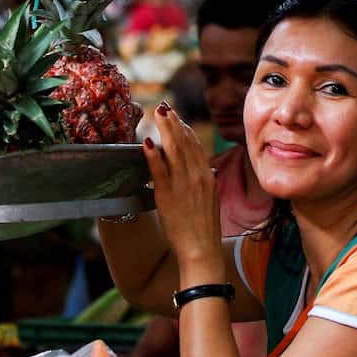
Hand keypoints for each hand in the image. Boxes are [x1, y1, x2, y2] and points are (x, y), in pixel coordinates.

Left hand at [144, 103, 223, 277]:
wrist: (202, 250)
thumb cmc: (204, 229)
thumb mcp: (210, 200)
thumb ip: (204, 182)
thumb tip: (202, 170)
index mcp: (207, 177)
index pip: (195, 146)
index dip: (185, 129)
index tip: (176, 118)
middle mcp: (197, 176)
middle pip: (184, 142)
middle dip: (173, 122)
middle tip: (163, 107)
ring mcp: (183, 184)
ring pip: (173, 150)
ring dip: (164, 129)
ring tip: (156, 114)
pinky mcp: (168, 195)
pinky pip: (159, 170)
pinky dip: (153, 155)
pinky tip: (146, 142)